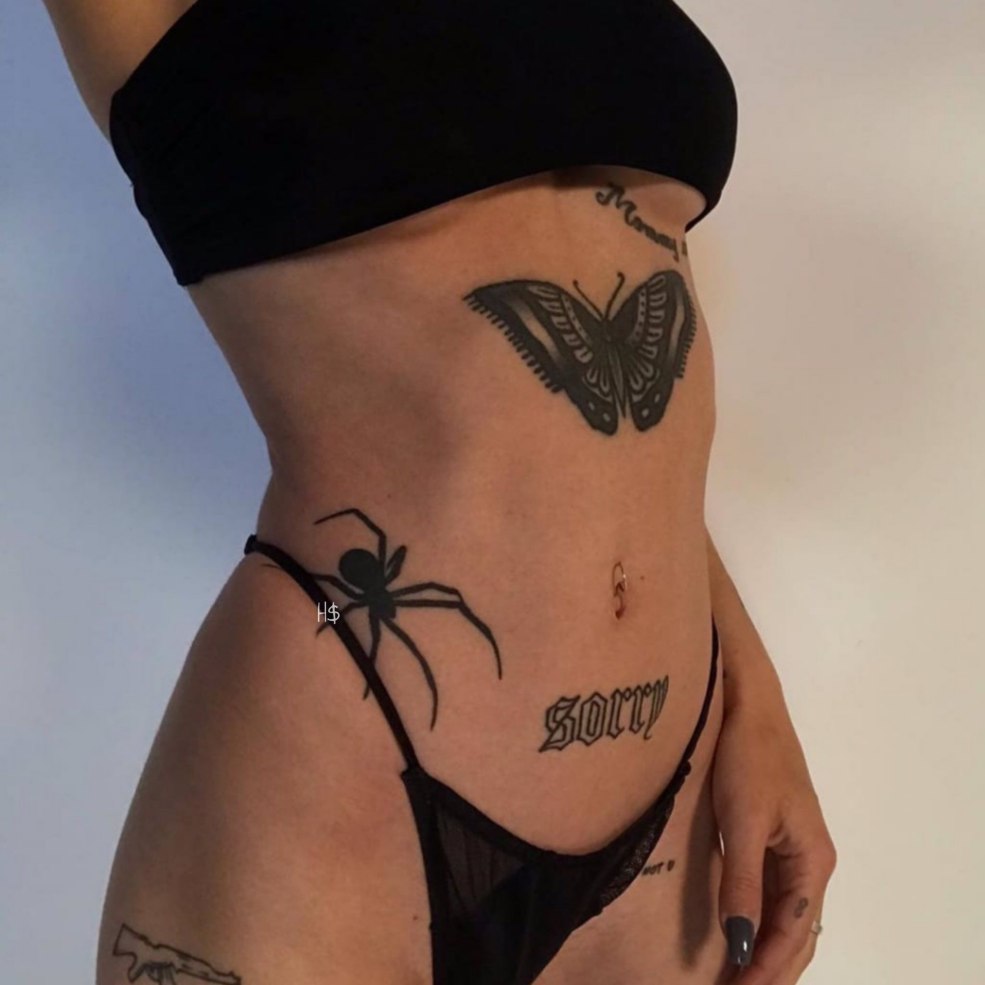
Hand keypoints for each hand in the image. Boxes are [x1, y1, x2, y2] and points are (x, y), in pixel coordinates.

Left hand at [711, 663, 836, 983]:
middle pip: (796, 933)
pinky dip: (757, 923)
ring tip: (732, 978)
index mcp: (812, 860)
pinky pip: (771, 895)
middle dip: (768, 970)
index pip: (794, 935)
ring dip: (763, 951)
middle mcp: (810, 861)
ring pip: (784, 917)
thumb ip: (743, 884)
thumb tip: (741, 945)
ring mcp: (792, 848)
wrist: (746, 703)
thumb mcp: (743, 822)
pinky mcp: (771, 836)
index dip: (766, 971)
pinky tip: (737, 937)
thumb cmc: (746, 757)